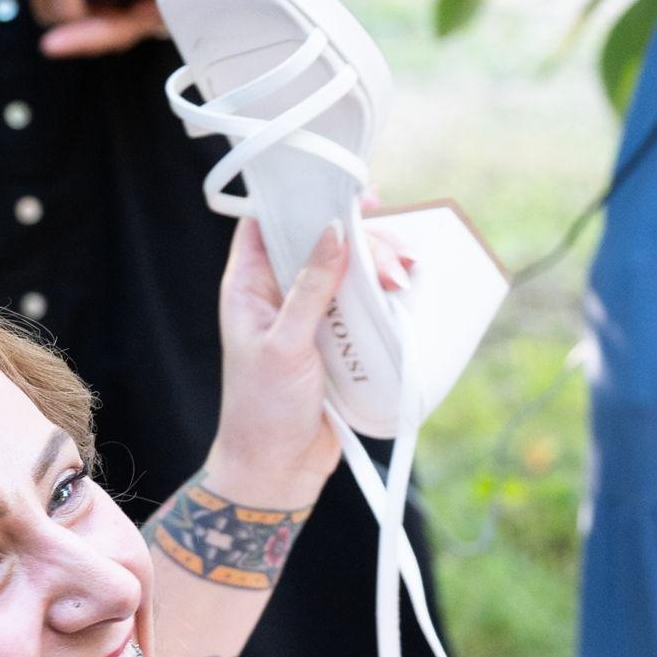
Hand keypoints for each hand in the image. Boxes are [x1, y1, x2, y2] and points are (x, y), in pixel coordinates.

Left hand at [203, 212, 414, 501]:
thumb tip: (333, 229)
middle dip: (361, 239)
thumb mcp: (285, 346)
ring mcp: (311, 315)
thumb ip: (309, 288)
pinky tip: (408, 289)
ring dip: (381, 265)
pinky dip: (388, 292)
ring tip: (404, 278)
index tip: (341, 186)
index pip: (266, 223)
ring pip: (350, 268)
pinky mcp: (339, 338)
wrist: (278, 470)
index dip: (300, 198)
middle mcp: (278, 294)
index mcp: (248, 288)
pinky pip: (367, 301)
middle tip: (391, 262)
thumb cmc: (263, 411)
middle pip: (322, 239)